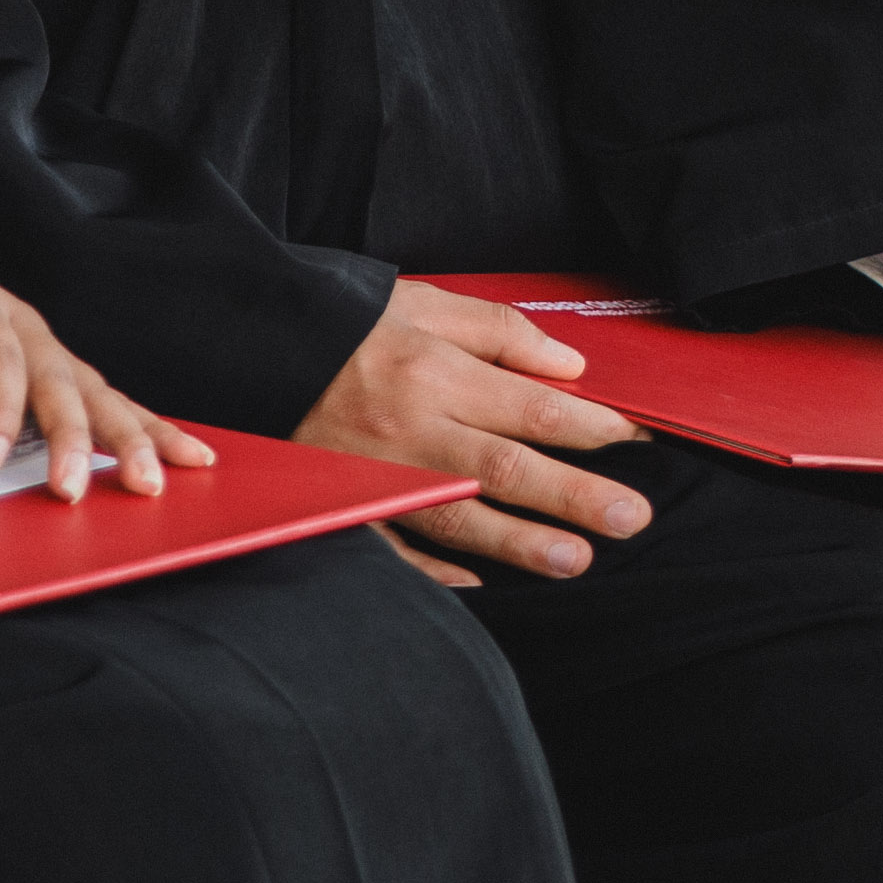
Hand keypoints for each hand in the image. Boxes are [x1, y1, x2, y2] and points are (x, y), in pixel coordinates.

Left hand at [0, 257, 193, 501]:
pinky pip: (106, 402)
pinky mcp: (58, 375)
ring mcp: (46, 349)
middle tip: (74, 491)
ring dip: (129, 437)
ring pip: (97, 392)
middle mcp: (22, 324)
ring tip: (157, 479)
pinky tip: (189, 457)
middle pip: (60, 379)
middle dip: (74, 437)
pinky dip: (149, 429)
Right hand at [307, 282, 647, 584]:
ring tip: (575, 561)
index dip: (590, 426)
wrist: (248, 346)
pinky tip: (479, 579)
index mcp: (432, 373)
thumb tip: (569, 366)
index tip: (635, 439)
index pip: (530, 407)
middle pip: (505, 470)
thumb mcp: (420, 303)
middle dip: (573, 496)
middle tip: (631, 517)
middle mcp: (409, 430)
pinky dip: (432, 568)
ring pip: (457, 518)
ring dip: (518, 543)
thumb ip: (498, 332)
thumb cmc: (340, 322)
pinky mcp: (343, 503)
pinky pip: (392, 546)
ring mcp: (375, 475)